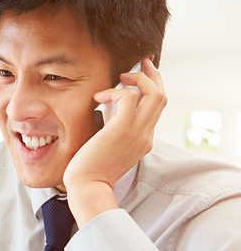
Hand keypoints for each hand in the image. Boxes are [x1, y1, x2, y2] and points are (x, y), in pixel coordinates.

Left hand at [63, 58, 166, 225]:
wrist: (87, 188)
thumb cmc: (90, 170)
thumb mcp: (108, 144)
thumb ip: (113, 125)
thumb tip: (107, 105)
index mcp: (143, 140)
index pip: (156, 108)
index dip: (151, 88)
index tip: (140, 74)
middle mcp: (145, 135)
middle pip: (162, 96)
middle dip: (152, 75)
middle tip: (140, 62)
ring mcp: (137, 133)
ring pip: (155, 94)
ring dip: (138, 79)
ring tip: (120, 77)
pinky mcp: (122, 130)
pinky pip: (128, 97)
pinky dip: (114, 92)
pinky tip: (98, 99)